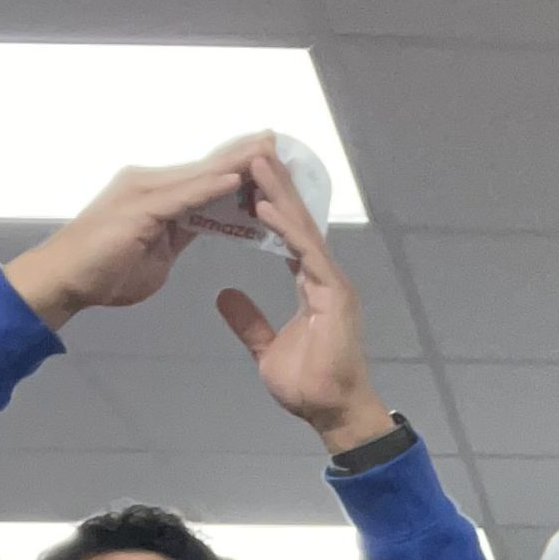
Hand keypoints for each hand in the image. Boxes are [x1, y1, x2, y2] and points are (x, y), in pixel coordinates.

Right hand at [3, 138, 269, 328]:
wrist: (64, 280)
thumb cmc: (105, 272)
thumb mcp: (158, 252)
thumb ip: (181, 231)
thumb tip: (204, 221)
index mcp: (156, 193)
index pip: (205, 175)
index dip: (237, 164)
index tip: (269, 155)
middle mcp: (150, 182)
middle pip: (206, 166)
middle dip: (243, 153)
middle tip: (277, 137)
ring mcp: (143, 191)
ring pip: (199, 174)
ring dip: (235, 162)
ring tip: (268, 149)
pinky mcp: (139, 209)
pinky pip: (183, 197)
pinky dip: (209, 187)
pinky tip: (235, 179)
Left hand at [216, 151, 394, 452]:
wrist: (331, 412)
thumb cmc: (308, 386)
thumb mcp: (266, 347)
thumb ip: (249, 320)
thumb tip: (224, 297)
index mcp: (311, 284)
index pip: (287, 234)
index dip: (267, 203)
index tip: (246, 175)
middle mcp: (324, 277)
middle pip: (296, 221)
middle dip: (273, 184)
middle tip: (253, 147)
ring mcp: (332, 284)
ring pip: (302, 229)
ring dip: (278, 194)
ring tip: (256, 161)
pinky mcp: (334, 296)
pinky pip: (306, 255)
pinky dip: (287, 230)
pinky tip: (266, 207)